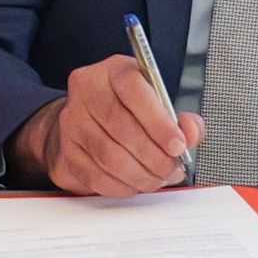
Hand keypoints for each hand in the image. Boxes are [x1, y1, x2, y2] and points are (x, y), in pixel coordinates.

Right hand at [8, 55, 204, 195]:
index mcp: (114, 71)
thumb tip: (191, 132)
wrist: (89, 118)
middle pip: (122, 128)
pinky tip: (137, 183)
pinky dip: (122, 186)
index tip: (178, 145)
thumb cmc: (128, 107)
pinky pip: (96, 176)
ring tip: (159, 178)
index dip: (159, 123)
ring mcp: (72, 122)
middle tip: (172, 168)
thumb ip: (179, 116)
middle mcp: (88, 92)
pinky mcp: (67, 151)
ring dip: (140, 174)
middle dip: (153, 155)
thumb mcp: (157, 99)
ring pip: (109, 156)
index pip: (135, 92)